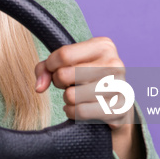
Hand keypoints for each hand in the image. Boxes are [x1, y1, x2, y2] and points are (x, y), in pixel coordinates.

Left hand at [34, 37, 143, 158]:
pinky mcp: (118, 110)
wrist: (117, 103)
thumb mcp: (67, 63)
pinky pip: (80, 112)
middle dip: (58, 81)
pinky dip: (72, 112)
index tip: (53, 69)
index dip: (51, 65)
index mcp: (103, 46)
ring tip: (75, 95)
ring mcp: (119, 87)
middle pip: (64, 74)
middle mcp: (114, 64)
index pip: (63, 54)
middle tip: (67, 84)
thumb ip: (46, 68)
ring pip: (71, 96)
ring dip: (67, 99)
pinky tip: (77, 109)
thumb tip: (39, 87)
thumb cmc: (87, 77)